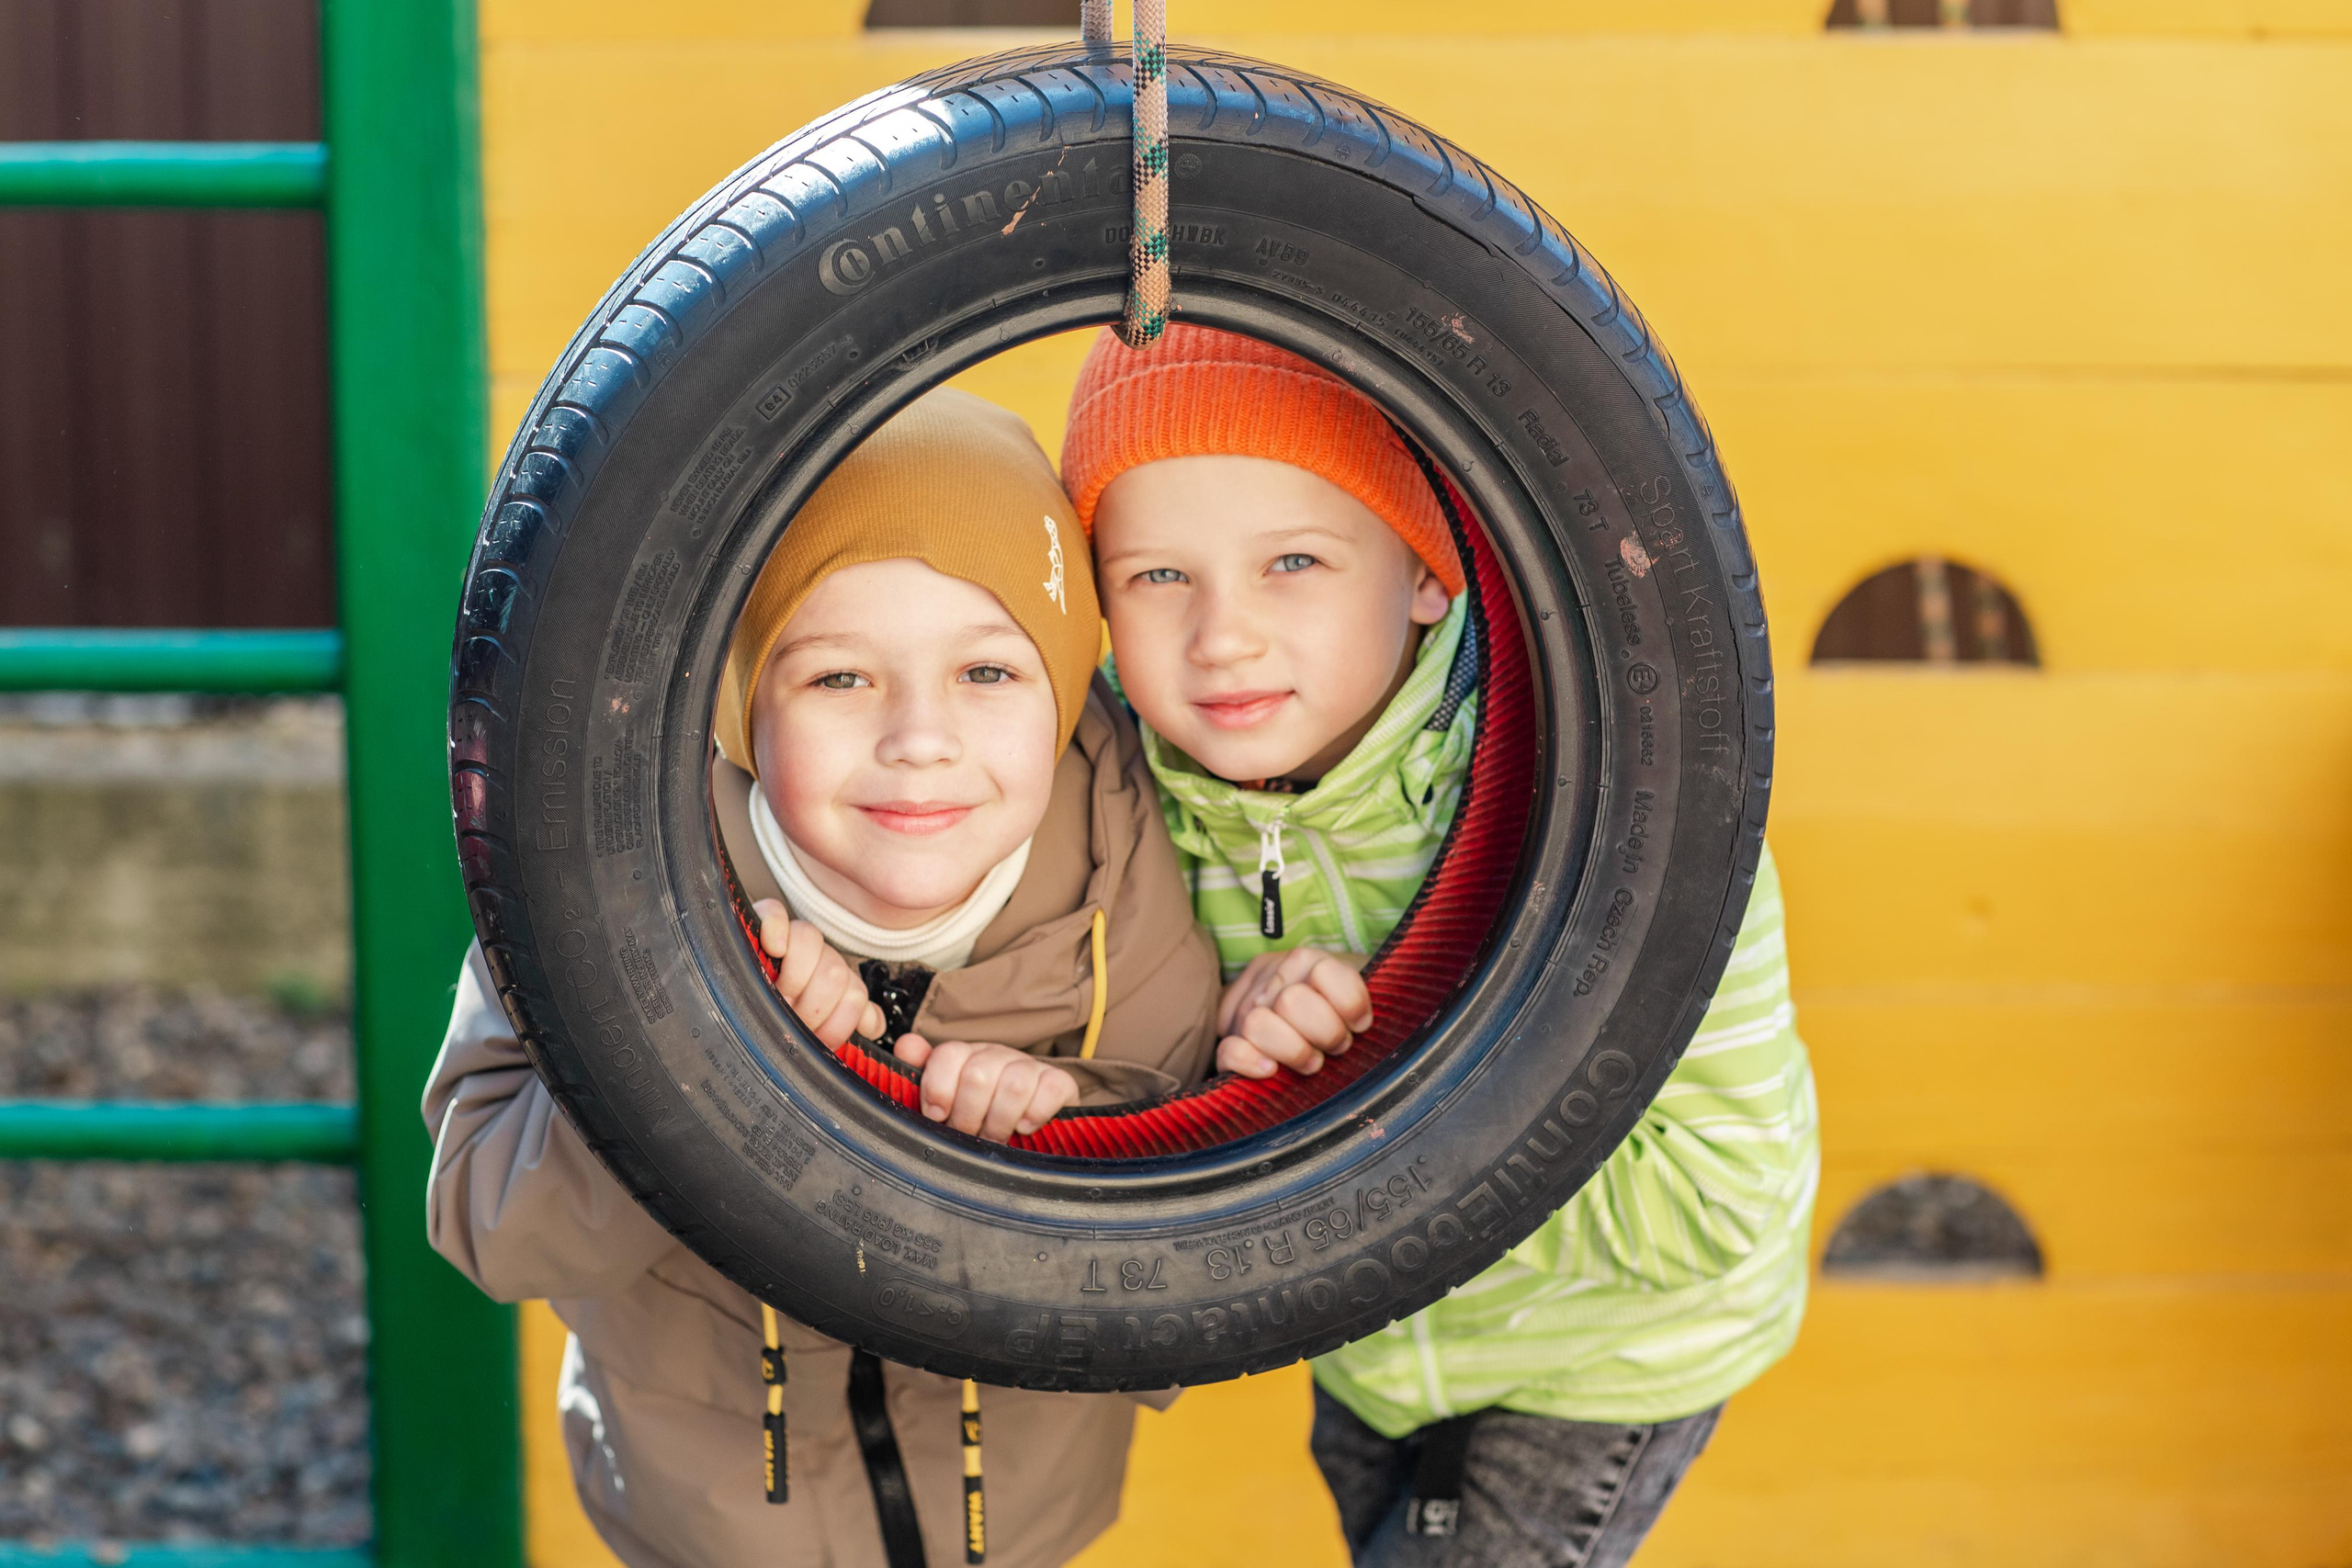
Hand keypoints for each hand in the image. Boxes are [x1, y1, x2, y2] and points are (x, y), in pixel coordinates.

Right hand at [754, 900, 883, 1047]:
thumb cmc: (776, 1021)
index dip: (837, 1023)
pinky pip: (775, 912)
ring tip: (775, 999)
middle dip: (812, 1007)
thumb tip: (873, 1025)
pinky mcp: (761, 920)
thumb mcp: (813, 1029)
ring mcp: (791, 937)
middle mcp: (817, 956)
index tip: (815, 1038)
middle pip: (835, 972)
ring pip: (811, 942)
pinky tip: (773, 948)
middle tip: (790, 1020)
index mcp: (835, 980)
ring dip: (793, 978)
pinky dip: (776, 929)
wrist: (733, 1005)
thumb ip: (846, 1021)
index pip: (856, 995)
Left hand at [893, 1036, 1079, 1140]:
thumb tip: (906, 1046)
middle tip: (969, 1135)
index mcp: (965, 1055)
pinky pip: (1051, 1088)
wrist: (1027, 1126)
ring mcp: (1029, 1066)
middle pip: (978, 1075)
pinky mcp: (1059, 1082)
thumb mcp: (946, 1100)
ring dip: (1000, 1121)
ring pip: (1014, 1084)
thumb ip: (922, 1073)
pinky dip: (1036, 1112)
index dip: (939, 1089)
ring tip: (995, 1138)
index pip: (949, 1055)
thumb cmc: (978, 1116)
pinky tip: (1025, 1127)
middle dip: (969, 1116)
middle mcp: (996, 1055)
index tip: (937, 1116)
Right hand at [1215, 947, 1374, 1079]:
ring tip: (1310, 1060)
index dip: (1349, 1006)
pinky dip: (1249, 1061)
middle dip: (1323, 1033)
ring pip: (1258, 1024)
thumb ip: (1363, 999)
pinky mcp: (1229, 1036)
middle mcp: (1274, 976)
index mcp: (1309, 960)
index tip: (1359, 1025)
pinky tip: (1270, 1070)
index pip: (1326, 974)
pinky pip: (1229, 1049)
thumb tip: (1367, 1023)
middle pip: (1293, 1003)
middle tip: (1335, 1047)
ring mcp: (1248, 1005)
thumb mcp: (1360, 995)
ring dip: (1292, 1050)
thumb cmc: (1344, 1013)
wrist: (1309, 1015)